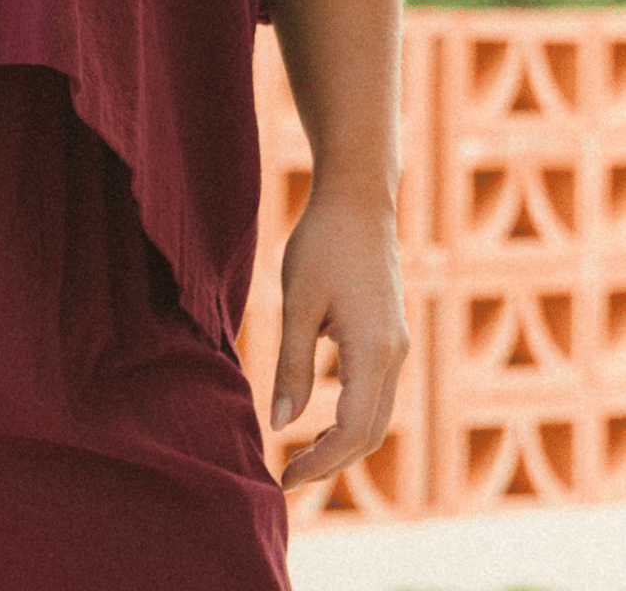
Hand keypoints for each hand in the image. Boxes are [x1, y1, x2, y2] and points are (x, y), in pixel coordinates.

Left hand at [270, 187, 407, 491]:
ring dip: (343, 444)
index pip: (352, 432)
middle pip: (370, 434)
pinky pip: (377, 393)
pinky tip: (320, 417)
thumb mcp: (298, 302)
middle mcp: (394, 356)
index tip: (285, 479)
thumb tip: (281, 423)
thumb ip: (291, 365)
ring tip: (301, 457)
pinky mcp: (390, 335)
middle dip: (332, 463)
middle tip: (289, 478)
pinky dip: (352, 418)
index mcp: (373, 352)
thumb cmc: (322, 243)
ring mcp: (397, 346)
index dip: (319, 463)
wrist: (358, 199)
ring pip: (377, 416)